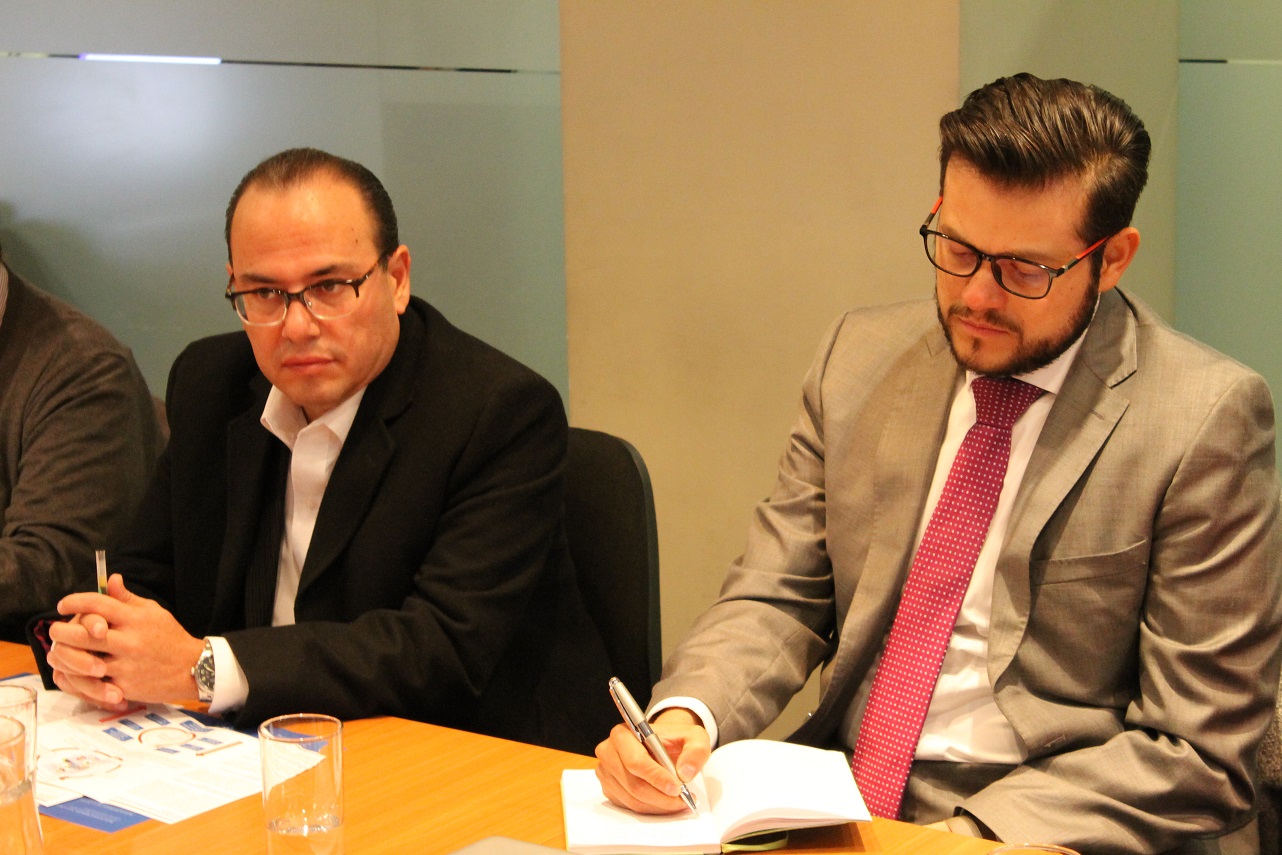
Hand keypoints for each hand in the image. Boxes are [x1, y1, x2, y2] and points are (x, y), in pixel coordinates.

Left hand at [47, 574, 204, 710]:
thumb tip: (111, 579)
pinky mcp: (124, 686)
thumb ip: (128, 598)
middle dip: (60, 631)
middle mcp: (129, 640)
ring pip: (82, 661)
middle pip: (82, 634)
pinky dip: (78, 678)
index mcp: (135, 619)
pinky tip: (72, 672)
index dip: (74, 602)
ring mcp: (126, 665)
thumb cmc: (170, 637)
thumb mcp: (153, 611)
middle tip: (54, 630)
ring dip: (63, 657)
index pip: (97, 604)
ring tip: (58, 652)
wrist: (192, 668)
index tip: (63, 606)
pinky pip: (92, 684)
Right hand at [594, 707, 711, 813]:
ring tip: (679, 802)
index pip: (636, 761)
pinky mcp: (609, 789)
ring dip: (659, 806)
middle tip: (683, 800)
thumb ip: (696, 750)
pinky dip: (651, 809)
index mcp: (623, 734)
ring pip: (633, 799)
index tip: (677, 788)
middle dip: (661, 797)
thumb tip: (685, 773)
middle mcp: (608, 753)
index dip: (656, 777)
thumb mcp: (693, 736)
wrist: (662, 746)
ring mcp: (606, 773)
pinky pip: (629, 806)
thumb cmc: (674, 740)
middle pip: (634, 785)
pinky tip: (665, 802)